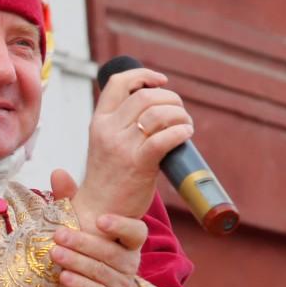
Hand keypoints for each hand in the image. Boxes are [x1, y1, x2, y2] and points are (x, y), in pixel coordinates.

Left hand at [49, 170, 148, 286]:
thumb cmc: (91, 258)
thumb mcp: (83, 229)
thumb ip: (72, 202)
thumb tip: (58, 171)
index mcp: (127, 242)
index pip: (136, 232)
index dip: (121, 225)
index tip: (101, 220)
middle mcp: (129, 262)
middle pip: (109, 251)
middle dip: (83, 242)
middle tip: (58, 234)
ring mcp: (120, 284)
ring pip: (100, 271)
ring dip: (76, 262)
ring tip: (55, 254)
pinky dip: (79, 285)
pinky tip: (64, 278)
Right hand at [72, 66, 192, 224]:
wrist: (100, 211)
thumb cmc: (110, 178)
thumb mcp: (106, 143)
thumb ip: (123, 124)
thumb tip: (157, 106)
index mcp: (99, 122)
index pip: (118, 83)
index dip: (143, 75)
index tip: (161, 81)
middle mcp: (108, 130)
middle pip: (144, 96)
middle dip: (170, 98)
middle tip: (180, 111)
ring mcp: (122, 148)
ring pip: (157, 114)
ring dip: (179, 114)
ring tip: (186, 124)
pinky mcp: (138, 165)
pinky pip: (163, 139)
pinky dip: (180, 132)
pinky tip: (186, 134)